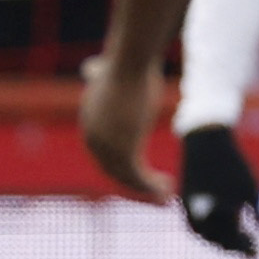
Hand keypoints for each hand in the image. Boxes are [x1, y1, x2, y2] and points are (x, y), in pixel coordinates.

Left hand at [78, 54, 166, 203]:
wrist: (130, 63)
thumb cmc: (126, 64)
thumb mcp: (108, 74)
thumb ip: (99, 76)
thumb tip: (92, 67)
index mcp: (91, 125)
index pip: (105, 155)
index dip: (125, 168)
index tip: (146, 174)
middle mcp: (94, 141)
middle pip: (115, 171)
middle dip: (137, 183)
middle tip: (159, 191)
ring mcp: (107, 149)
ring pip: (128, 178)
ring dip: (148, 190)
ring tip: (167, 195)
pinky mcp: (124, 153)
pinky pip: (139, 178)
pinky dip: (153, 188)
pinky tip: (168, 191)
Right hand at [176, 123, 258, 255]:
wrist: (206, 142)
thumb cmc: (231, 165)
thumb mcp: (250, 189)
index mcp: (215, 213)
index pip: (231, 240)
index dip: (245, 248)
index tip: (257, 253)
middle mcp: (198, 214)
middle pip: (217, 240)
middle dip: (234, 247)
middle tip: (250, 251)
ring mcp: (188, 208)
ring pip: (205, 234)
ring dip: (221, 241)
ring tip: (237, 243)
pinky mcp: (185, 201)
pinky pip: (195, 224)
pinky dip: (209, 231)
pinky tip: (221, 230)